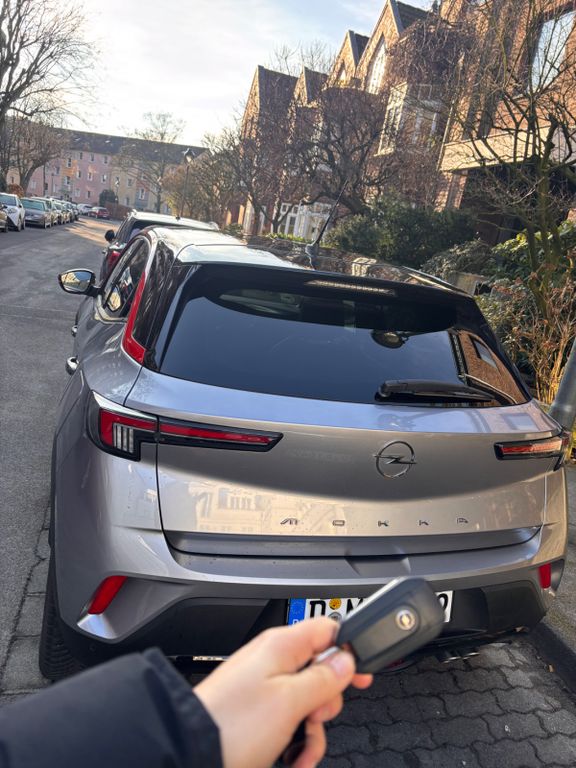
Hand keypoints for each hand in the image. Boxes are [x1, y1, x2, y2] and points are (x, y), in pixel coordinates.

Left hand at [194, 618, 372, 767]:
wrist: (189, 750)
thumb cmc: (232, 723)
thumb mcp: (290, 701)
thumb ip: (323, 678)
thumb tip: (347, 661)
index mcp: (281, 646)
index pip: (326, 630)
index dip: (348, 650)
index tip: (361, 675)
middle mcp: (272, 663)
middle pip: (320, 672)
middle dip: (326, 703)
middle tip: (316, 718)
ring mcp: (263, 689)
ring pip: (306, 703)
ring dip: (312, 732)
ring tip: (301, 751)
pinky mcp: (256, 714)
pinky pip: (288, 722)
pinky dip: (295, 742)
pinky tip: (291, 758)